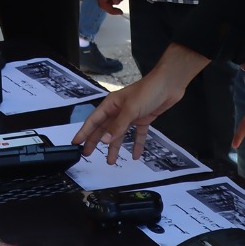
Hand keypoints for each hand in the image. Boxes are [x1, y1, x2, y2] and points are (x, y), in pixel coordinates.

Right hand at [71, 45, 207, 161]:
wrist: (169, 84)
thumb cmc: (148, 92)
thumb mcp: (131, 109)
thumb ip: (118, 126)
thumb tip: (105, 141)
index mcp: (111, 104)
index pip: (93, 120)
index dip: (84, 132)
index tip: (75, 142)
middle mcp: (118, 110)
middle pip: (104, 129)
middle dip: (96, 141)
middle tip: (87, 154)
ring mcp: (131, 115)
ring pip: (119, 134)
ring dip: (115, 147)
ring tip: (111, 161)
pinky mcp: (143, 119)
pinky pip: (137, 134)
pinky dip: (136, 144)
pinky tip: (136, 156)